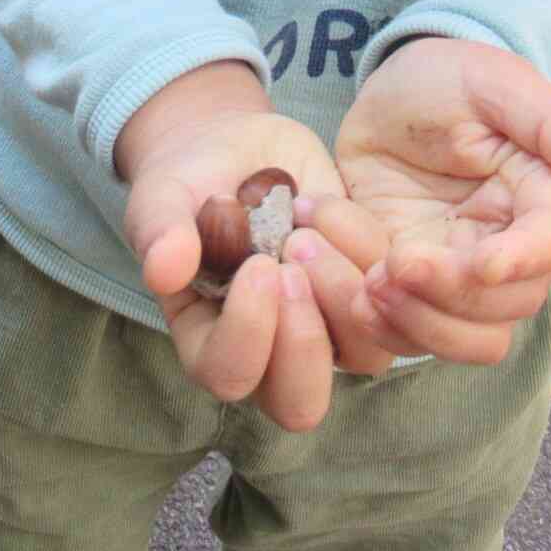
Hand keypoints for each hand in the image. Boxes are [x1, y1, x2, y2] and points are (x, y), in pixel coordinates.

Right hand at [117, 61, 345, 430]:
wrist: (236, 147)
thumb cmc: (189, 183)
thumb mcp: (162, 198)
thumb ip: (159, 233)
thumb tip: (162, 271)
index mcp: (210, 343)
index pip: (230, 376)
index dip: (249, 332)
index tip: (258, 264)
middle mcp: (271, 352)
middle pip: (300, 403)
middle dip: (304, 338)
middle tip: (294, 263)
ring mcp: (325, 328)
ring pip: (364, 358)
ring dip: (342, 293)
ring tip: (308, 229)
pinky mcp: (366, 293)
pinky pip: (391, 298)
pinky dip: (366, 248)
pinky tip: (324, 204)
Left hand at [306, 37, 550, 364]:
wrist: (387, 97)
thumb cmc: (450, 79)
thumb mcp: (494, 83)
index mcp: (542, 199)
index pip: (549, 246)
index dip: (518, 262)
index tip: (478, 263)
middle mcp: (508, 251)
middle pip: (503, 311)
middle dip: (445, 296)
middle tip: (390, 265)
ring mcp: (456, 278)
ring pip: (458, 340)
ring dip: (406, 321)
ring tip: (359, 279)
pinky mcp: (408, 290)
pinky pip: (396, 334)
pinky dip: (360, 316)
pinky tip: (327, 266)